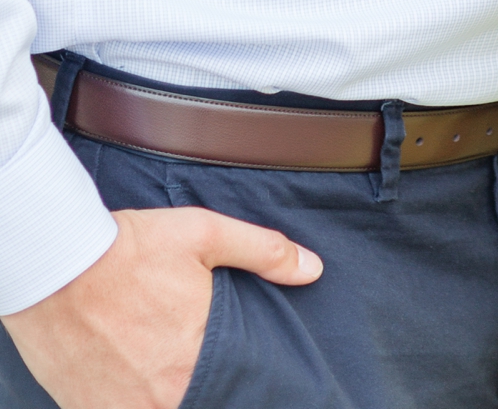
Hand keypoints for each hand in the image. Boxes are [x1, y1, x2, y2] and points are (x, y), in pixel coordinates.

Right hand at [2, 205, 320, 408]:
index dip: (237, 383)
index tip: (235, 371)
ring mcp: (123, 407)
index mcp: (198, 355)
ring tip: (162, 368)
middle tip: (190, 361)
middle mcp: (163, 393)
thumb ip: (263, 252)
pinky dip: (131, 402)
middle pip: (197, 401)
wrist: (58, 264)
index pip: (234, 389)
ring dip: (167, 396)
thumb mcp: (205, 235)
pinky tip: (132, 379)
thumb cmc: (132, 248)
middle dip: (200, 386)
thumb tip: (312, 269)